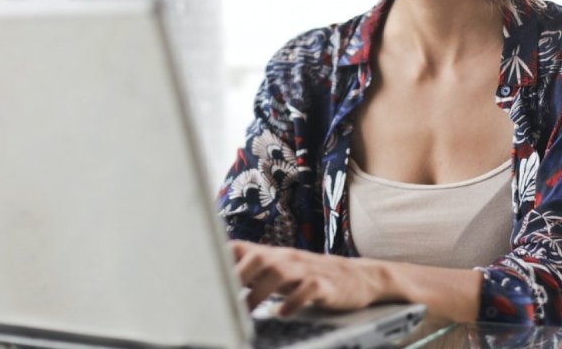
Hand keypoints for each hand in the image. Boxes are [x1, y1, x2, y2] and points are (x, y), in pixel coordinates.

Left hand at [230, 240, 386, 315]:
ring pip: (280, 272)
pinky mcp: (326, 285)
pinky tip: (282, 313)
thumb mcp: (282, 271)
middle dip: (239, 276)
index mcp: (274, 256)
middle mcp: (288, 258)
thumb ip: (254, 273)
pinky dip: (293, 301)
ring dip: (260, 292)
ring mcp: (308, 270)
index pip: (242, 248)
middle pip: (259, 257)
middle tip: (224, 297)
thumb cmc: (312, 276)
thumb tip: (219, 280)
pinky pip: (309, 289)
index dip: (221, 259)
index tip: (202, 275)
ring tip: (247, 311)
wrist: (358, 277)